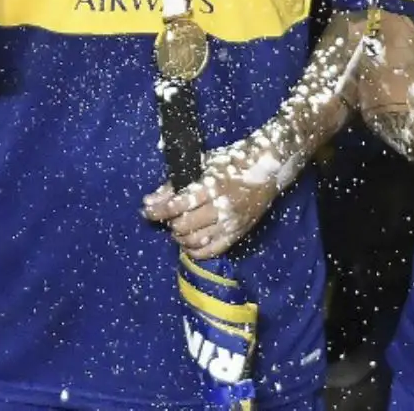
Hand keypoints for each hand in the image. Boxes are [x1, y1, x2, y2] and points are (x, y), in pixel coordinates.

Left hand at [141, 144, 283, 258]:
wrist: (266, 169)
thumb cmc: (229, 163)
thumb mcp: (199, 166)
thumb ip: (173, 185)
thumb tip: (149, 201)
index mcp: (211, 186)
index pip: (178, 205)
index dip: (158, 211)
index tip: (147, 211)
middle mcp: (222, 207)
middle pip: (185, 225)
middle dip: (169, 223)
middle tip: (166, 218)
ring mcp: (232, 223)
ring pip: (197, 240)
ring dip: (180, 237)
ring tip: (176, 229)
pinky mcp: (239, 234)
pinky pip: (213, 250)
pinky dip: (196, 251)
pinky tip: (188, 244)